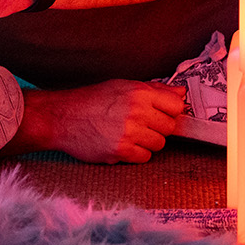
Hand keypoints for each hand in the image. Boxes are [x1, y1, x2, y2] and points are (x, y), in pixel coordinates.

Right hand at [14, 80, 186, 163]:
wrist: (63, 118)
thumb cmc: (92, 101)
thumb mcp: (123, 86)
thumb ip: (154, 90)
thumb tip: (181, 93)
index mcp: (139, 92)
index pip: (176, 106)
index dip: (170, 111)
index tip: (162, 114)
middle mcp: (137, 111)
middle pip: (170, 127)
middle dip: (159, 128)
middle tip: (142, 125)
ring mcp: (129, 132)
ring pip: (158, 144)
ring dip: (147, 142)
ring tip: (130, 134)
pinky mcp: (120, 151)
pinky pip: (144, 158)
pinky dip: (135, 154)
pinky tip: (122, 144)